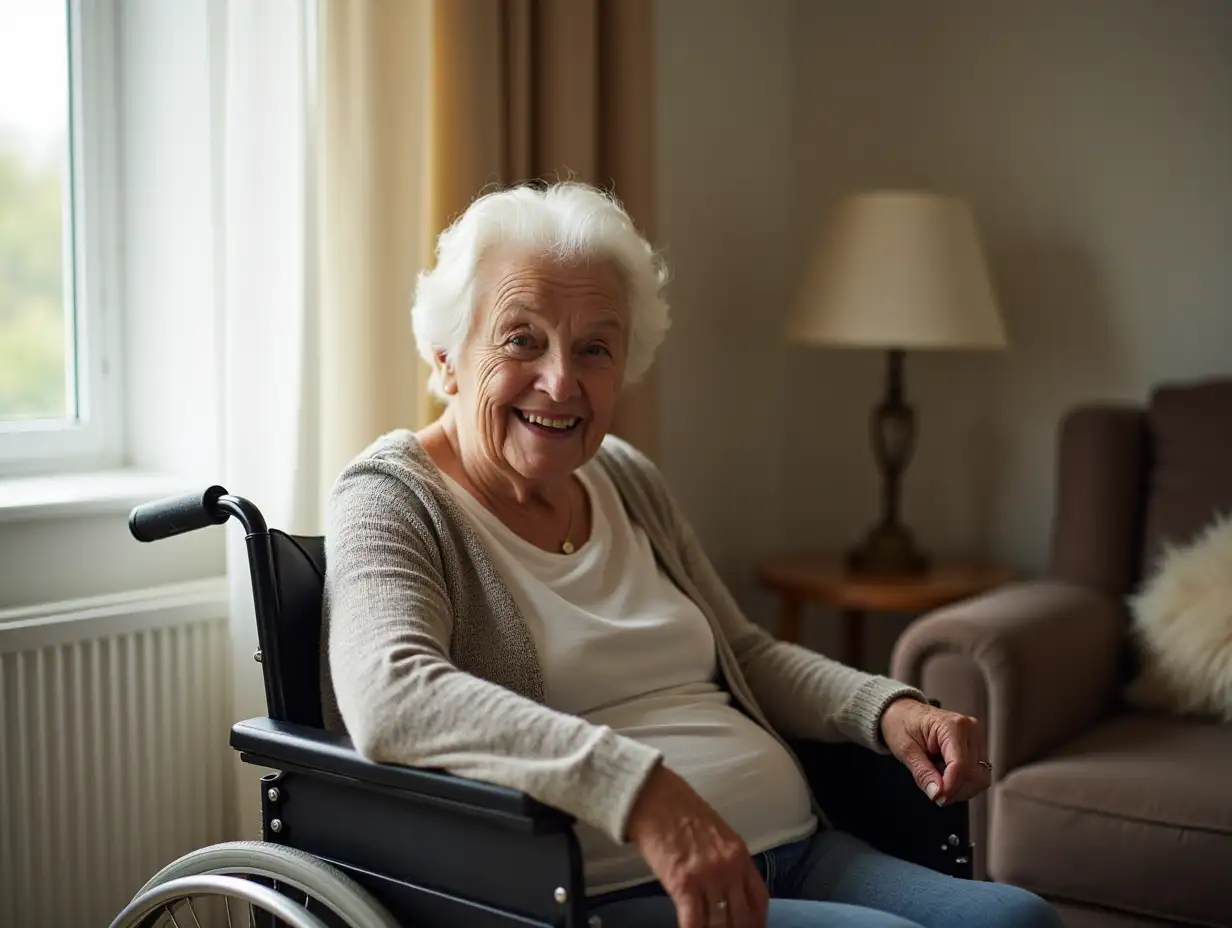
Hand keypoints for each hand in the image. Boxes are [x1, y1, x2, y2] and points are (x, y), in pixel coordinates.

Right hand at [626, 764, 768, 927]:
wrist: (656, 798)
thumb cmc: (682, 811)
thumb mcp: (718, 834)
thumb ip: (727, 860)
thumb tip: (728, 889)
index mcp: (740, 855)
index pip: (759, 900)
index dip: (757, 922)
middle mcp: (729, 869)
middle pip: (742, 918)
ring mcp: (707, 878)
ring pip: (719, 925)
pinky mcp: (683, 884)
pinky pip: (693, 922)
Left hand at [879, 697, 991, 805]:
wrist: (903, 712)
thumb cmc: (902, 724)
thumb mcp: (905, 749)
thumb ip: (922, 773)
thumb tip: (937, 794)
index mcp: (952, 726)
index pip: (961, 765)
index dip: (951, 787)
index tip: (937, 798)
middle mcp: (970, 730)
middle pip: (975, 775)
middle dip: (955, 790)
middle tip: (934, 792)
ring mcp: (975, 739)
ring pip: (980, 778)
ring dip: (960, 788)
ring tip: (938, 777)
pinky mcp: (976, 748)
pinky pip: (978, 775)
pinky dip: (963, 782)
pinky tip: (946, 774)